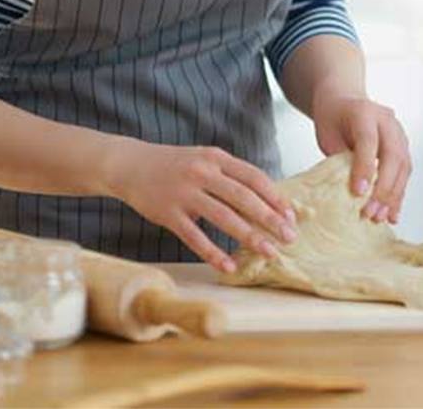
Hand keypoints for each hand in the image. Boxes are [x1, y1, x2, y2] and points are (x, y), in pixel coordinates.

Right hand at [104, 138, 296, 273]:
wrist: (130, 165)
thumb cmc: (177, 166)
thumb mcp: (206, 160)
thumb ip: (232, 176)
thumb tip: (268, 201)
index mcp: (216, 158)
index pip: (254, 177)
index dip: (275, 197)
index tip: (292, 215)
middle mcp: (202, 172)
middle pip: (244, 198)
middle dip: (270, 220)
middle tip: (289, 238)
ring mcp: (184, 193)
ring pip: (224, 218)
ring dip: (249, 237)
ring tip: (269, 253)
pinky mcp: (168, 213)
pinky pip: (194, 237)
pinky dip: (213, 253)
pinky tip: (229, 266)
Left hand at [312, 92, 410, 224]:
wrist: (346, 101)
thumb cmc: (333, 118)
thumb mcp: (327, 134)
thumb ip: (339, 157)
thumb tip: (349, 192)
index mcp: (365, 112)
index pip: (368, 141)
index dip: (364, 167)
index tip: (357, 192)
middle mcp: (388, 122)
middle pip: (393, 156)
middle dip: (383, 188)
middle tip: (370, 213)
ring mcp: (400, 134)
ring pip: (404, 167)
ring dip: (393, 195)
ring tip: (381, 218)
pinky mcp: (404, 148)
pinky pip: (405, 173)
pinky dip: (399, 194)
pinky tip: (392, 213)